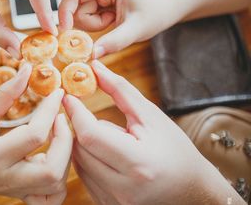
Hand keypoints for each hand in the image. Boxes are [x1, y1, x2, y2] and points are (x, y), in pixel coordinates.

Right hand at [0, 63, 71, 204]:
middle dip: (65, 140)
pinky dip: (60, 178)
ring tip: (57, 134)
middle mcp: (6, 179)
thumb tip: (27, 70)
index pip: (34, 135)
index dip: (51, 109)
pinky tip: (54, 158)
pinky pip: (51, 197)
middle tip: (61, 119)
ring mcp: (16, 191)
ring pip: (56, 185)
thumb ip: (5, 95)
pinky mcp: (22, 196)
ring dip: (66, 156)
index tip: (57, 92)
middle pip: (52, 171)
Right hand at [58, 0, 177, 57]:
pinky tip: (110, 19)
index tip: (65, 32)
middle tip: (110, 24)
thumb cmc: (153, 15)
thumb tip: (92, 54)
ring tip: (112, 21)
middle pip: (74, 6)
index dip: (65, 12)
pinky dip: (94, 23)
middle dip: (88, 22)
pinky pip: (83, 15)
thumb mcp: (136, 30)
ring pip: (77, 14)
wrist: (161, 10)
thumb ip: (114, 41)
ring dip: (92, 24)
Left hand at [63, 60, 243, 204]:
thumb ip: (121, 90)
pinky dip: (86, 158)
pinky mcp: (106, 204)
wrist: (190, 190)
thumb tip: (96, 68)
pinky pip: (82, 176)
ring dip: (81, 142)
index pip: (90, 135)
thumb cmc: (175, 150)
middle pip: (79, 148)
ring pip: (77, 163)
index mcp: (138, 162)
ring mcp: (113, 199)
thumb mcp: (151, 116)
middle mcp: (122, 186)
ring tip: (102, 134)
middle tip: (83, 111)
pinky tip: (102, 151)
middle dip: (77, 125)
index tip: (69, 95)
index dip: (75, 112)